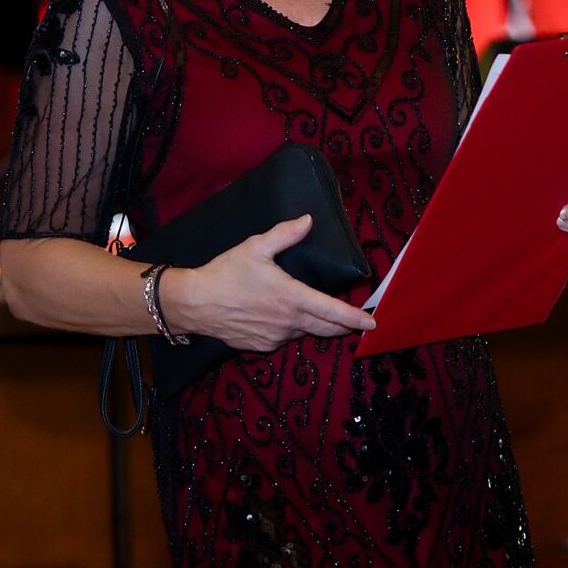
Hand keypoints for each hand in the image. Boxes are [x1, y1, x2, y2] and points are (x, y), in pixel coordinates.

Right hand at [161, 215, 373, 352]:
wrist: (195, 303)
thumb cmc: (225, 273)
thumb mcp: (256, 247)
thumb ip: (285, 234)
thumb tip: (308, 220)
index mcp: (292, 298)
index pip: (332, 311)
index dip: (355, 317)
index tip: (371, 322)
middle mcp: (288, 322)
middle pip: (326, 329)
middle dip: (342, 326)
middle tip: (353, 322)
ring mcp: (275, 338)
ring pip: (303, 332)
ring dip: (310, 324)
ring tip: (306, 311)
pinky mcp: (261, 346)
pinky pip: (283, 339)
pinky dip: (288, 330)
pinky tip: (277, 317)